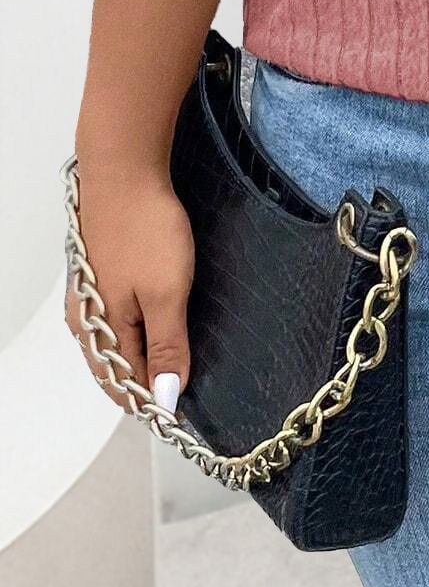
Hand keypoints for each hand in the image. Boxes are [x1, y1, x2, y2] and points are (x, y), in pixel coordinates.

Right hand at [65, 161, 194, 413]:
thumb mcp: (167, 292)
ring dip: (142, 358)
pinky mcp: (98, 274)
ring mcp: (89, 295)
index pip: (126, 385)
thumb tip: (165, 397)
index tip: (184, 413)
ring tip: (174, 366)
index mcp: (99, 331)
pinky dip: (137, 331)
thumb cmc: (145, 230)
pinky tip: (156, 327)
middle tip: (185, 392)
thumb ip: (167, 345)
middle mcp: (86, 319)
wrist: (125, 173)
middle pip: (116, 367)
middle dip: (148, 383)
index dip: (154, 402)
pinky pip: (115, 317)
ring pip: (115, 342)